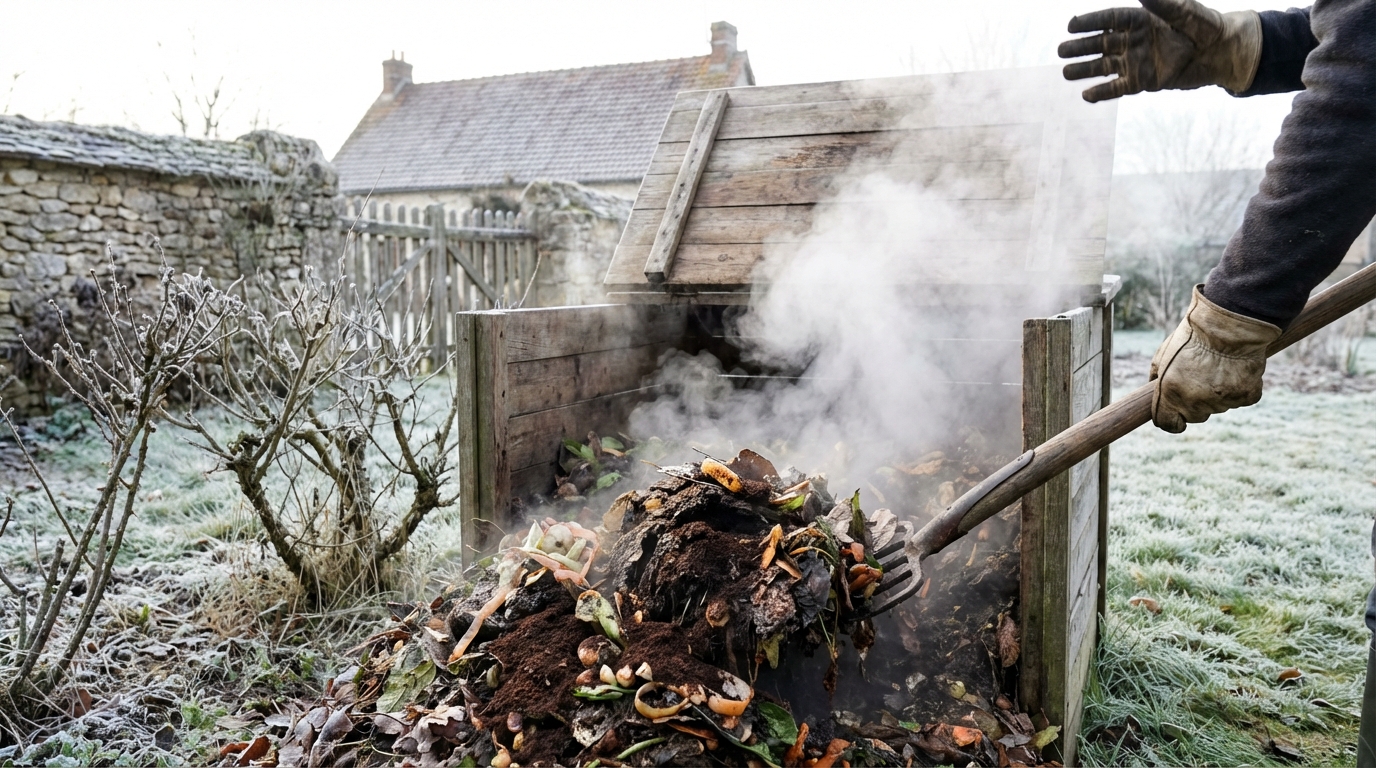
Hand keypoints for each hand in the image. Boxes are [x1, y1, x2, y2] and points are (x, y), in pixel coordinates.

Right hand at [1058, 0, 1261, 101]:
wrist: (1221, 52)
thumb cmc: (1206, 26)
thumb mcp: (1186, 12)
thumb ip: (1163, 4)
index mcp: (1142, 20)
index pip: (1110, 19)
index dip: (1091, 22)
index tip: (1072, 24)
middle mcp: (1134, 40)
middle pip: (1101, 43)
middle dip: (1081, 47)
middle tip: (1061, 50)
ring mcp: (1136, 62)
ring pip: (1104, 66)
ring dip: (1085, 69)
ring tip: (1065, 72)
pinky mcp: (1142, 82)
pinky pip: (1118, 88)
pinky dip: (1103, 92)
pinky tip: (1086, 95)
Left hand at [1150, 286, 1279, 432]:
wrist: (1229, 324)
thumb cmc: (1193, 336)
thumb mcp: (1163, 355)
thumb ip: (1157, 378)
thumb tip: (1153, 391)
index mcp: (1171, 394)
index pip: (1167, 424)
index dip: (1170, 419)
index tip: (1173, 414)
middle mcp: (1195, 402)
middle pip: (1194, 416)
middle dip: (1194, 403)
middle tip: (1200, 378)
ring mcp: (1222, 401)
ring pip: (1218, 407)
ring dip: (1217, 393)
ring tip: (1219, 367)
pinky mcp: (1246, 396)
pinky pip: (1241, 399)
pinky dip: (1240, 388)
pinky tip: (1236, 370)